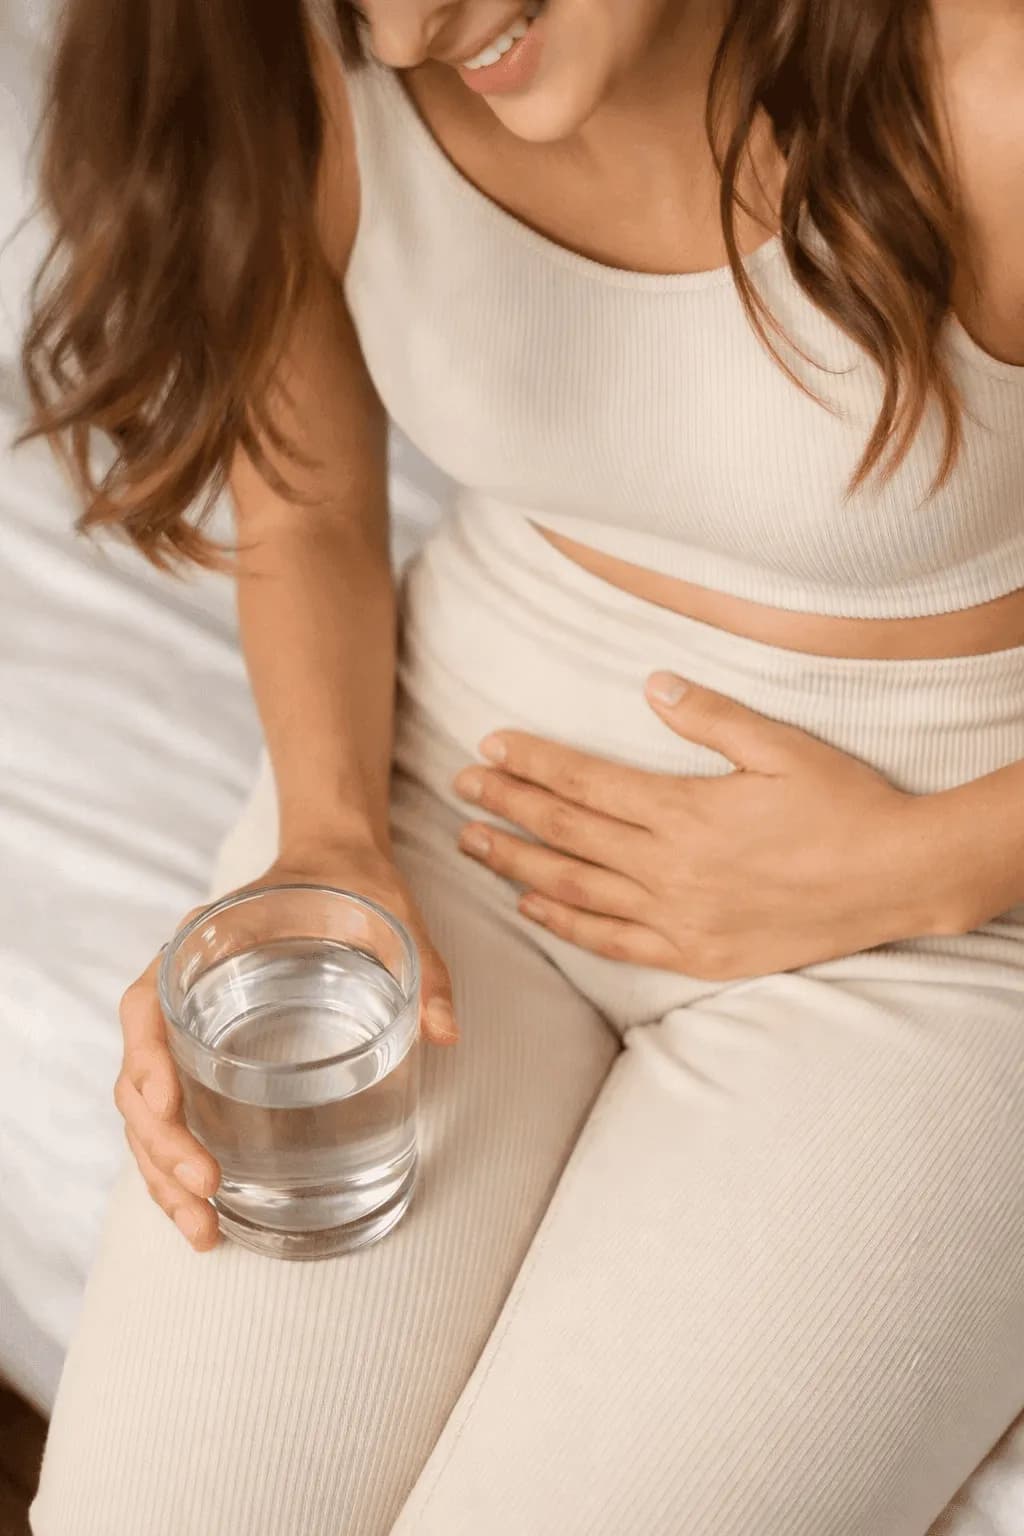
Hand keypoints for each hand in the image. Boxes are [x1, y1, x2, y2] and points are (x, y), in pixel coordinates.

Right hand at [115, 838, 455, 1250]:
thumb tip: (447, 1033)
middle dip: (159, 1144)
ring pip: (146, 1111)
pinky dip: (179, 1165)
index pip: (145, 1006)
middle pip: (138, 1077)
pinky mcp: (209, 1055)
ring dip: (162, 1172)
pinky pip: (174, 1115)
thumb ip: (421, 967)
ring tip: (203, 1230)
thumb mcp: (388, 912)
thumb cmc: (350, 884)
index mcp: (201, 944)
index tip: (166, 1109)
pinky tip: (208, 1211)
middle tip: (203, 1192)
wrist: (334, 862)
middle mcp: (181, 989)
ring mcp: (190, 1027)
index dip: (145, 1062)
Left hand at [454, 671, 937, 979]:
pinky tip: (531, 910)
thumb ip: (710, 716)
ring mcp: (679, 917)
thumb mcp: (781, 746)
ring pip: (577, 891)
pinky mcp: (695, 955)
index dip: (532, 763)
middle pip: (567, 833)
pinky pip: (613, 944)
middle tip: (461, 788)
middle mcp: (670, 867)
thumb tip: (651, 683)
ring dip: (518, 866)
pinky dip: (566, 927)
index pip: (586, 783)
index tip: (489, 747)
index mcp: (686, 810)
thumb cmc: (844, 804)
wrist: (898, 879)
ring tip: (473, 845)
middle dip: (508, 806)